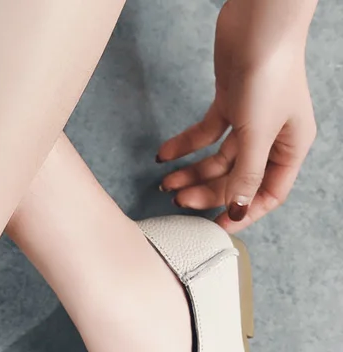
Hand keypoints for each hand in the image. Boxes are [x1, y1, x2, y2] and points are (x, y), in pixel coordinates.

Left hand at [155, 0, 317, 232]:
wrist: (260, 21)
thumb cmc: (270, 74)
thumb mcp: (257, 134)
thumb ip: (245, 175)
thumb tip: (236, 211)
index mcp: (291, 147)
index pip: (268, 194)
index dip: (241, 213)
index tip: (213, 228)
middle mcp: (272, 137)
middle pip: (237, 178)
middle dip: (207, 191)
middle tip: (177, 199)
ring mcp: (250, 120)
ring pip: (218, 158)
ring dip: (192, 172)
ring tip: (165, 182)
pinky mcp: (230, 102)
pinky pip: (206, 133)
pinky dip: (185, 145)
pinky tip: (164, 156)